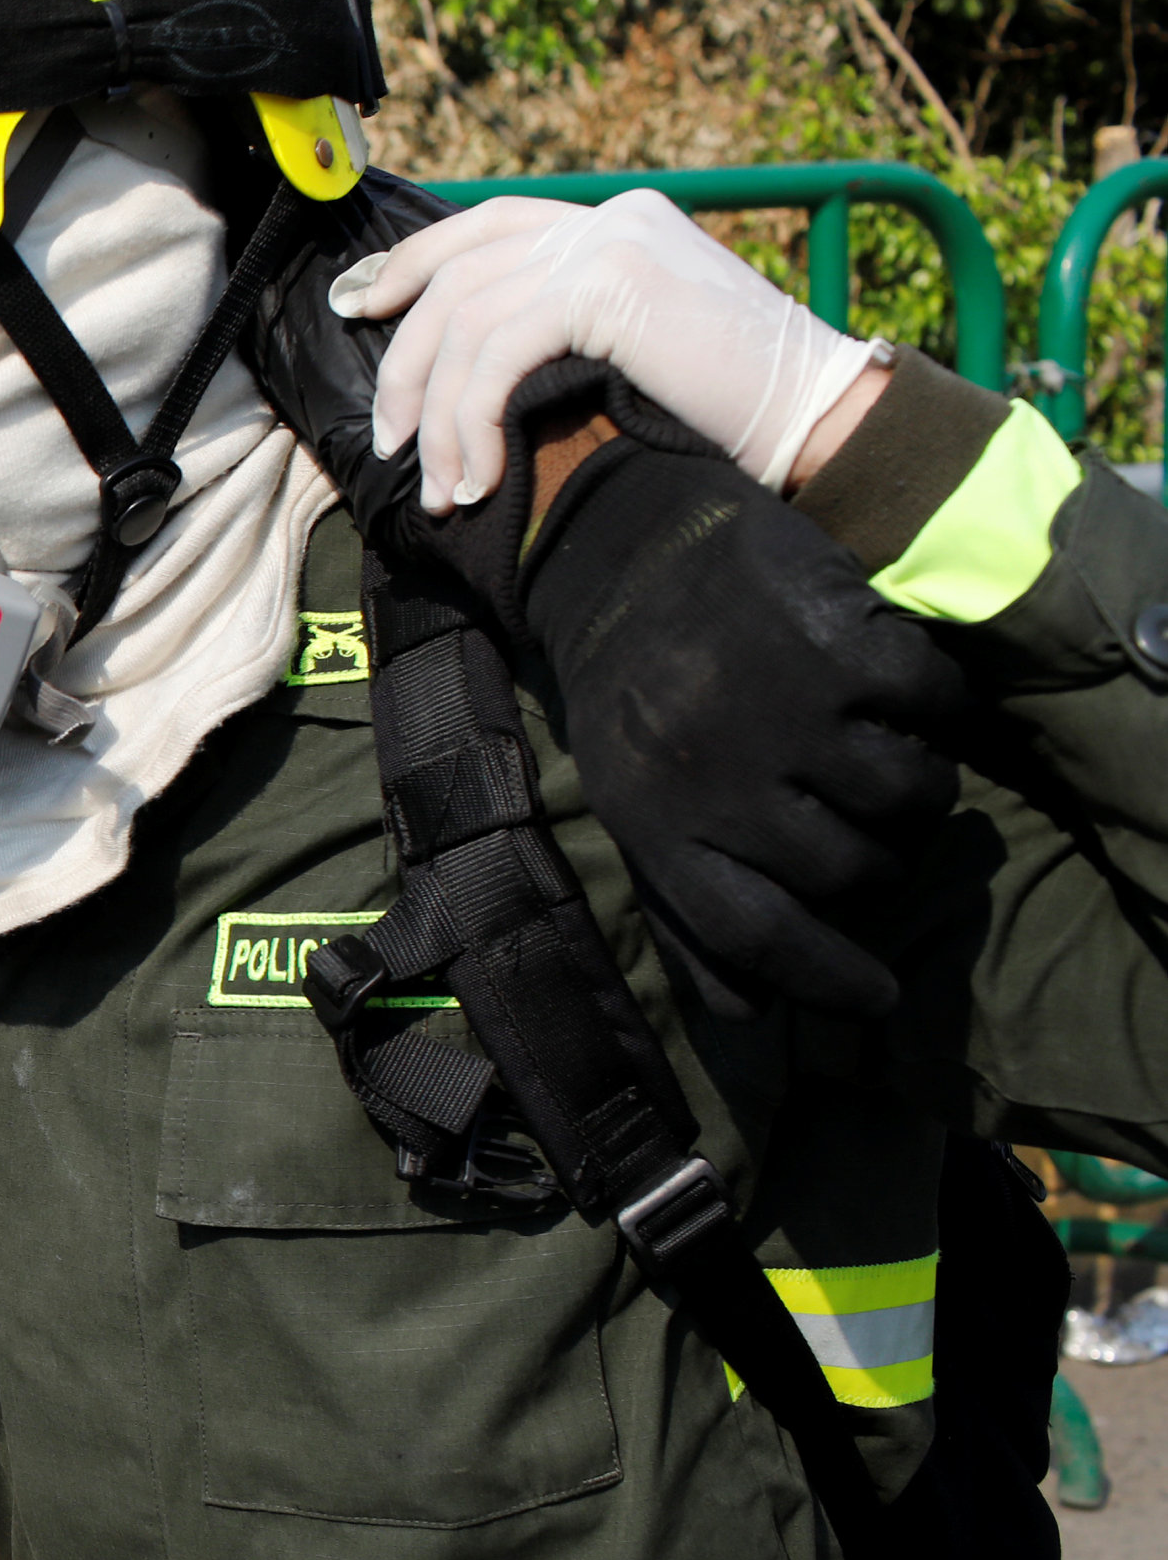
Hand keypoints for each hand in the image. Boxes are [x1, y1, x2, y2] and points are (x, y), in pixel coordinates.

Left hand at [333, 191, 880, 512]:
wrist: (821, 423)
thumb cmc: (732, 416)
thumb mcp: (633, 358)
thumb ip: (565, 336)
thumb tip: (470, 376)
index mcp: (615, 225)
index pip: (486, 226)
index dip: (409, 263)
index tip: (358, 306)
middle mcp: (609, 218)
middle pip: (457, 272)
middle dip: (407, 361)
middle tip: (391, 440)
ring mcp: (611, 242)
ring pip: (467, 323)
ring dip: (440, 417)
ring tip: (442, 488)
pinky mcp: (608, 285)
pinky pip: (494, 354)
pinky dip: (470, 422)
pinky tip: (478, 479)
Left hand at [528, 441, 964, 1018]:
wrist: (619, 550)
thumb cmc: (634, 693)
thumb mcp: (628, 799)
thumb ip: (682, 900)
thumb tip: (749, 1009)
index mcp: (658, 825)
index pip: (754, 936)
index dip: (827, 982)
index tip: (879, 1001)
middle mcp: (717, 777)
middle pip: (850, 871)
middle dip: (881, 866)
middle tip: (878, 836)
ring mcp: (779, 708)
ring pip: (908, 794)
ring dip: (923, 789)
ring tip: (897, 763)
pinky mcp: (835, 640)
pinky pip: (933, 703)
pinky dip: (940, 705)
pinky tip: (912, 694)